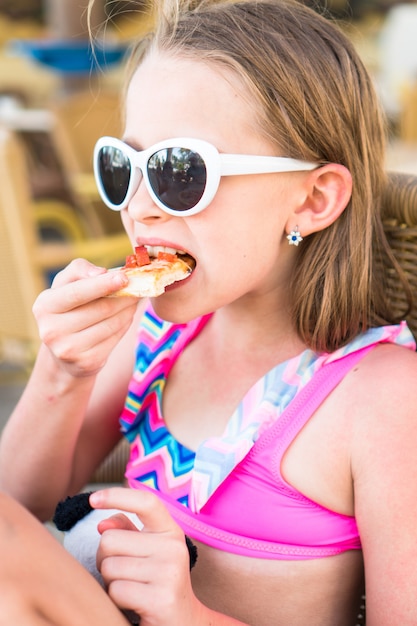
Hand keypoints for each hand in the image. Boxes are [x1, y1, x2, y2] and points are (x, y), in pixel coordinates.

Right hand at [32, 259, 137, 377]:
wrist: (63, 350)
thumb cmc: (68, 307)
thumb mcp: (66, 284)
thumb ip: (80, 269)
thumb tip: (102, 273)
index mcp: (44, 306)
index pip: (78, 292)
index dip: (103, 284)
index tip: (124, 277)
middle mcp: (52, 330)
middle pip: (101, 308)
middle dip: (124, 296)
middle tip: (138, 288)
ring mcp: (68, 349)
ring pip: (111, 324)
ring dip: (128, 310)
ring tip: (133, 301)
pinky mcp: (87, 362)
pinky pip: (115, 338)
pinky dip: (125, 325)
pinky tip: (126, 317)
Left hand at [90, 487, 201, 625]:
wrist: (184, 623)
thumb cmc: (157, 584)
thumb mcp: (147, 553)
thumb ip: (126, 532)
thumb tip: (103, 524)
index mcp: (170, 531)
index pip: (146, 502)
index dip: (117, 496)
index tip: (93, 498)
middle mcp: (173, 547)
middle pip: (110, 540)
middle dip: (105, 559)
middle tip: (123, 573)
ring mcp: (169, 572)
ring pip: (110, 567)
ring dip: (111, 582)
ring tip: (131, 589)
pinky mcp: (160, 598)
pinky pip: (116, 591)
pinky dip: (116, 600)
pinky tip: (133, 604)